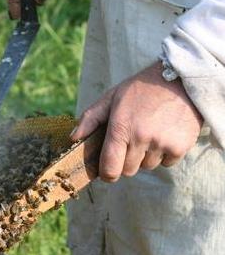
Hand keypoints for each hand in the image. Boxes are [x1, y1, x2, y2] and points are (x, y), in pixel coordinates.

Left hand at [71, 62, 202, 181]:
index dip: (106, 174)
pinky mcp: (180, 147)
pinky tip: (165, 134)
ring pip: (147, 166)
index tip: (107, 171)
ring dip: (145, 157)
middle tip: (130, 142)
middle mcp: (141, 137)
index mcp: (121, 127)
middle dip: (125, 161)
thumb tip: (73, 138)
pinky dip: (164, 154)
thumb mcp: (111, 98)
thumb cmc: (140, 90)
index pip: (110, 167)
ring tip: (149, 134)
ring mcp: (162, 143)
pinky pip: (166, 163)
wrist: (181, 80)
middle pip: (128, 171)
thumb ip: (90, 118)